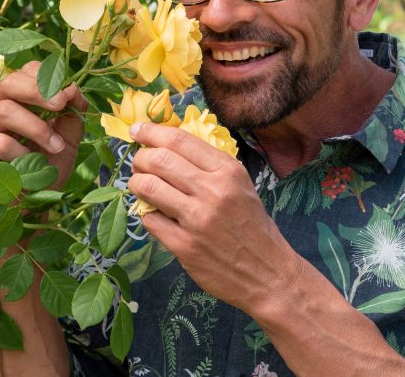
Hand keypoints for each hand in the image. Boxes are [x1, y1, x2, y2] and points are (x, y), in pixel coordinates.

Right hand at [0, 61, 86, 191]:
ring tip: (55, 146)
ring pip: (4, 110)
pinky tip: (28, 164)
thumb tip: (74, 89)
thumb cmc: (43, 170)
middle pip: (11, 82)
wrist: (26, 207)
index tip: (68, 95)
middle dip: (39, 92)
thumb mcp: (66, 141)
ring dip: (36, 127)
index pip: (26, 71)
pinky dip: (20, 152)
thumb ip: (71, 116)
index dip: (48, 78)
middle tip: (61, 104)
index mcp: (15, 96)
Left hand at [128, 122, 297, 314]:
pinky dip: (146, 213)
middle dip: (140, 158)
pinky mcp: (184, 246)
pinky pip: (150, 219)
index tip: (137, 130)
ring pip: (147, 186)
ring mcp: (197, 219)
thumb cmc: (252, 226)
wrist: (268, 274)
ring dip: (136, 183)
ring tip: (139, 186)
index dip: (151, 132)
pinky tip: (155, 215)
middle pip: (158, 160)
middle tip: (138, 163)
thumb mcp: (239, 186)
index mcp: (228, 171)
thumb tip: (167, 146)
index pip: (179, 140)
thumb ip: (208, 166)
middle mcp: (212, 191)